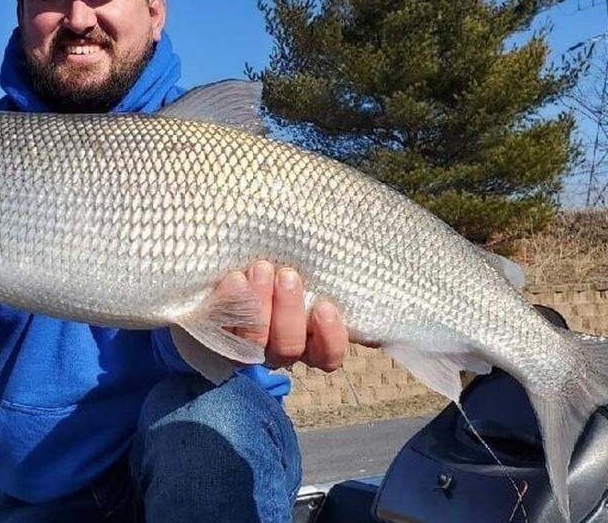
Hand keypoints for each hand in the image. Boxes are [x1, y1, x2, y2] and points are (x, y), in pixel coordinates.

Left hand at [222, 260, 348, 370]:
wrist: (230, 251)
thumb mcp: (315, 265)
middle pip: (288, 348)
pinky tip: (235, 279)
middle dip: (289, 312)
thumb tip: (393, 273)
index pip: (327, 357)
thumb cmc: (287, 259)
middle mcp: (279, 347)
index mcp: (309, 338)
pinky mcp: (214, 332)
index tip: (325, 308)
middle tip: (287, 276)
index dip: (329, 339)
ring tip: (261, 269)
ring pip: (255, 341)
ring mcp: (246, 344)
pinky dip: (229, 304)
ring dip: (260, 305)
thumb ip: (333, 277)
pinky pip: (220, 328)